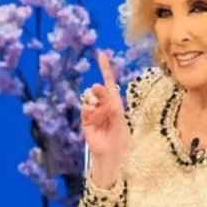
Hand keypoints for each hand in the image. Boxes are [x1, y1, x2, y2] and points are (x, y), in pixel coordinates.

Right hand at [80, 52, 128, 186]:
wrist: (112, 152)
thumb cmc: (121, 136)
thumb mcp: (119, 117)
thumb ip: (110, 103)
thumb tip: (98, 89)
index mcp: (113, 102)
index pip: (108, 82)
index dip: (105, 68)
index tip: (101, 54)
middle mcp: (102, 105)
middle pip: (97, 88)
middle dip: (99, 91)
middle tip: (102, 99)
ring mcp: (93, 112)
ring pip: (89, 97)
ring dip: (94, 102)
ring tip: (100, 113)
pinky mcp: (85, 120)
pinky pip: (84, 108)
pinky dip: (88, 110)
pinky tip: (93, 116)